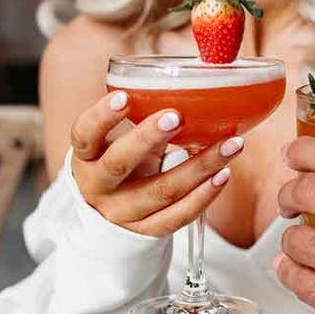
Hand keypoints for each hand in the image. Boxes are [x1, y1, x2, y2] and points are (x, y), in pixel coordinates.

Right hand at [70, 90, 243, 236]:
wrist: (110, 215)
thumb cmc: (122, 162)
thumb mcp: (117, 140)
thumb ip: (141, 116)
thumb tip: (188, 82)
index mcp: (86, 158)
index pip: (84, 135)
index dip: (102, 117)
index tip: (125, 96)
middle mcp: (98, 188)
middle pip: (119, 164)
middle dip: (149, 138)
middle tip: (177, 116)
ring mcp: (122, 214)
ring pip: (161, 192)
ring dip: (200, 167)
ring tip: (231, 144)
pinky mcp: (146, 231)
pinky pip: (177, 218)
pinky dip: (204, 196)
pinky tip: (223, 176)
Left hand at [274, 137, 314, 313]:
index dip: (305, 152)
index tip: (295, 154)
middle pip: (308, 192)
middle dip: (291, 191)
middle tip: (291, 198)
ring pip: (298, 240)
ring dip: (293, 235)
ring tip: (300, 238)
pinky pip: (301, 284)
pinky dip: (291, 272)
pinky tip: (296, 269)